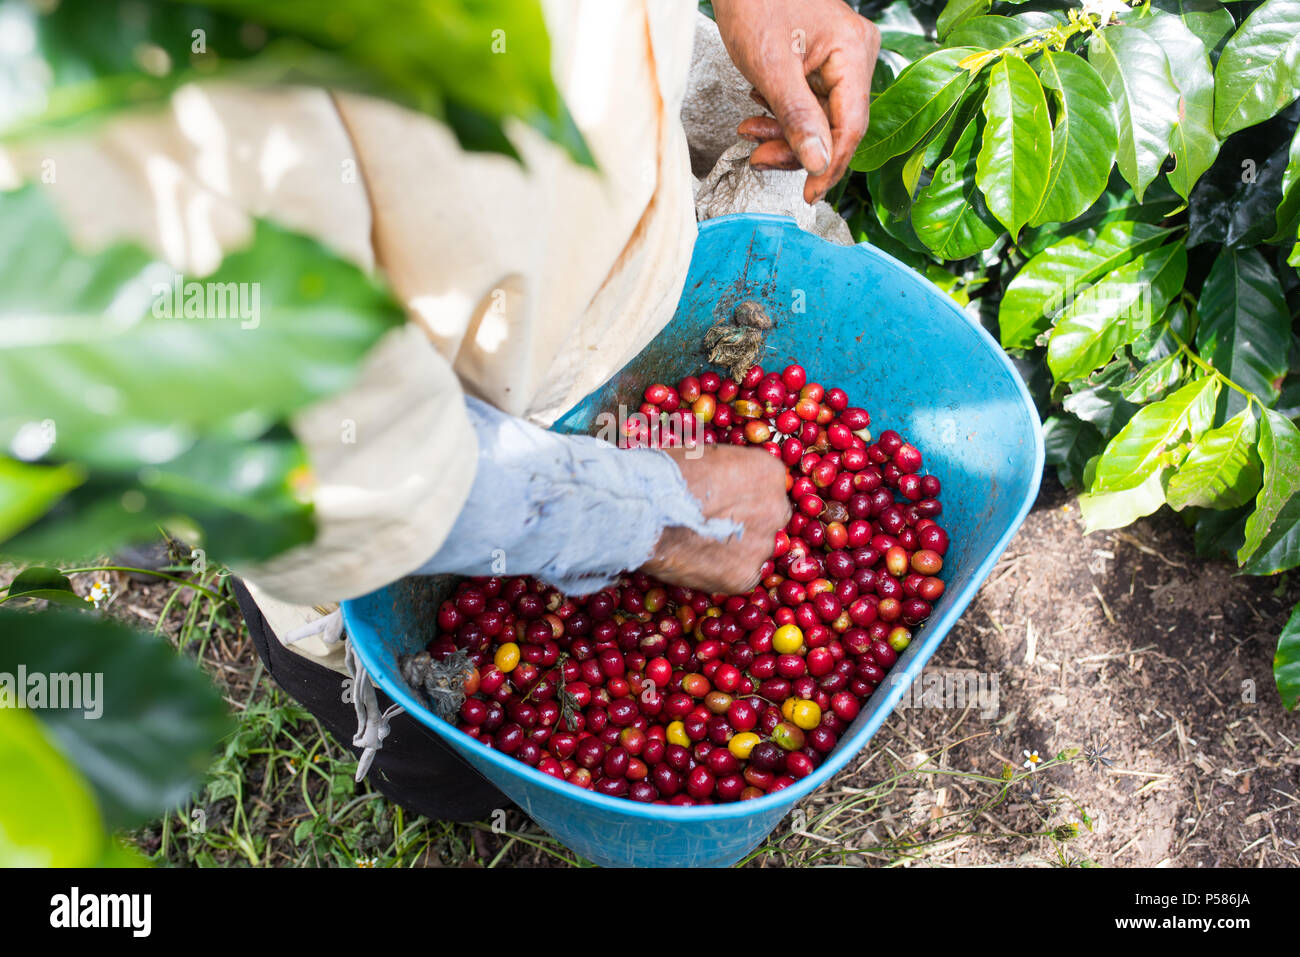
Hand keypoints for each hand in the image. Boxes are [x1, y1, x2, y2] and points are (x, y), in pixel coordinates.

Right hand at [641, 445, 791, 594]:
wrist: (645, 508)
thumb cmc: (668, 474)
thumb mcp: (708, 454)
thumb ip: (730, 470)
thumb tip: (727, 480)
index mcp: (770, 473)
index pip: (768, 487)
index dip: (745, 496)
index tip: (725, 501)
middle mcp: (776, 509)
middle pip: (768, 519)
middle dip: (746, 522)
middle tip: (714, 525)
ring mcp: (762, 545)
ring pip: (755, 549)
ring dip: (735, 549)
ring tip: (700, 544)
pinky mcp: (745, 575)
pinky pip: (740, 575)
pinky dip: (723, 572)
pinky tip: (698, 561)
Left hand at [712, 0, 879, 203]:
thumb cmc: (754, 3)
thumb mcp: (770, 67)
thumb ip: (797, 118)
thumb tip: (818, 164)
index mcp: (853, 52)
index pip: (851, 127)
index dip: (829, 166)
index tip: (808, 194)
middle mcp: (855, 55)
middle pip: (835, 126)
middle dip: (795, 148)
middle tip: (758, 158)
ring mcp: (839, 58)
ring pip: (819, 118)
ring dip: (784, 134)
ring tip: (750, 133)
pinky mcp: (820, 61)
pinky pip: (809, 102)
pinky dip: (783, 116)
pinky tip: (759, 111)